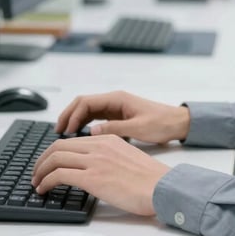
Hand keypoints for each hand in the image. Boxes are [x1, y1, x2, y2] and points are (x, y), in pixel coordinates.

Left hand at [31, 134, 169, 215]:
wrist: (161, 187)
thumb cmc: (149, 179)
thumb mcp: (127, 157)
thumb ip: (108, 156)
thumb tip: (93, 166)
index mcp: (107, 139)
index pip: (72, 141)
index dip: (55, 152)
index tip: (48, 162)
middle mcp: (99, 146)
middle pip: (59, 146)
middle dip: (42, 160)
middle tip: (36, 172)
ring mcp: (95, 160)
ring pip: (56, 158)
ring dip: (40, 171)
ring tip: (36, 182)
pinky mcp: (92, 177)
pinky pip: (59, 175)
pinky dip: (46, 181)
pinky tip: (43, 189)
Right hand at [56, 91, 190, 143]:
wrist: (177, 123)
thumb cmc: (161, 123)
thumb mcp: (139, 128)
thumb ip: (115, 129)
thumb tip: (92, 131)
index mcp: (117, 99)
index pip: (86, 102)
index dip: (72, 115)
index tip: (64, 130)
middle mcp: (114, 100)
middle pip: (83, 104)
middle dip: (68, 115)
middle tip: (57, 132)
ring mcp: (115, 107)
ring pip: (87, 110)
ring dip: (74, 120)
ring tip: (64, 135)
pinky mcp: (117, 116)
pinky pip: (95, 117)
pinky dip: (84, 124)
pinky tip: (79, 136)